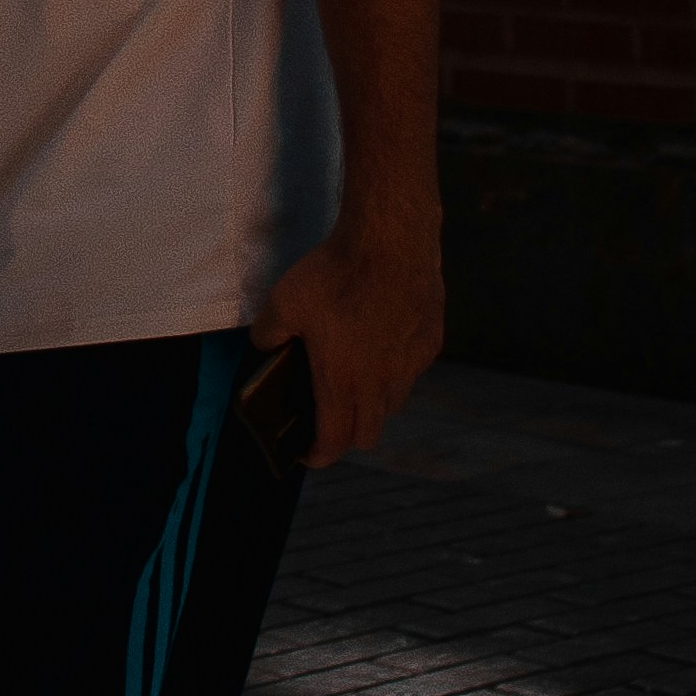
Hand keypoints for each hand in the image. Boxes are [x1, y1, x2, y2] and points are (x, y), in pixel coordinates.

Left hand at [251, 223, 442, 466]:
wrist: (390, 241)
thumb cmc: (335, 274)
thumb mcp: (283, 303)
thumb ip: (268, 333)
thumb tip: (264, 344)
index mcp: (343, 383)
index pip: (334, 441)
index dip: (317, 454)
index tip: (306, 453)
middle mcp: (381, 383)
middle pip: (369, 433)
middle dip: (347, 435)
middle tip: (330, 418)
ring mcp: (411, 365)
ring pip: (394, 403)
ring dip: (375, 404)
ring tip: (357, 380)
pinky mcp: (431, 342)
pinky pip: (413, 369)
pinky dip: (397, 369)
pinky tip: (383, 343)